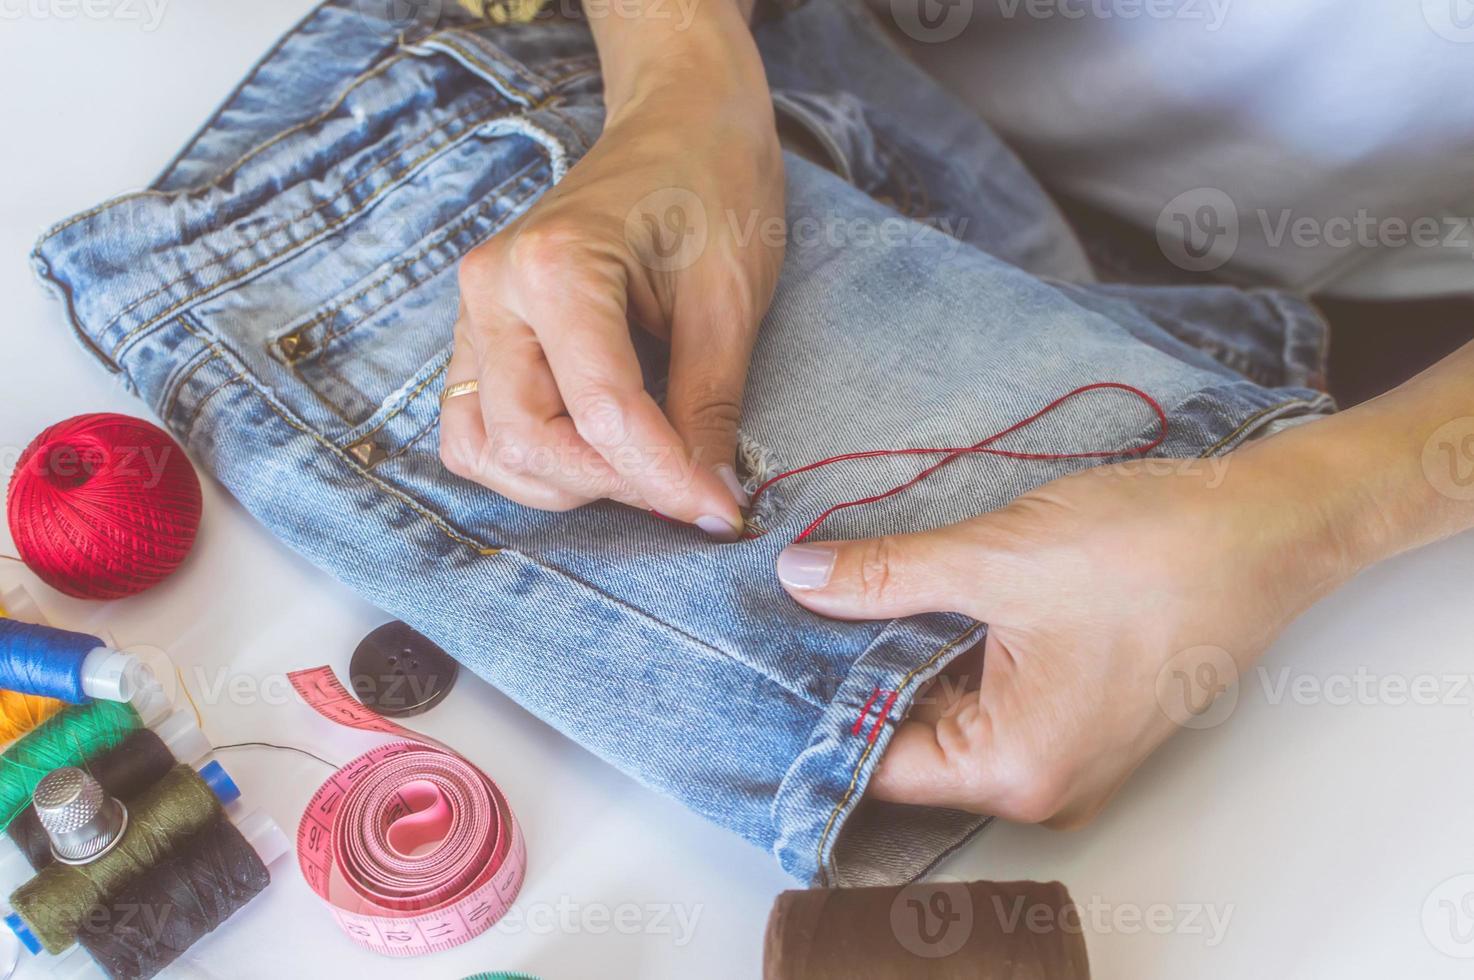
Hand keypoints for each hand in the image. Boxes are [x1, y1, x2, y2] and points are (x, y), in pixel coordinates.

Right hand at [441, 11, 782, 538]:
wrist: (680, 121)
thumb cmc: (713, 188)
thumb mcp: (730, 297)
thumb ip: (710, 404)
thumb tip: (710, 499)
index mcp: (555, 266)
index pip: (602, 413)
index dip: (665, 478)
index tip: (722, 513)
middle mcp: (494, 289)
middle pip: (526, 442)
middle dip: (611, 485)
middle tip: (687, 488)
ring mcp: (475, 310)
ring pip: (483, 448)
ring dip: (562, 482)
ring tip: (641, 467)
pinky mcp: (479, 331)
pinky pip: (474, 427)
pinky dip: (528, 460)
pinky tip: (593, 451)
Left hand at [775, 437, 1358, 826]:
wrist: (1269, 526)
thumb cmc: (1156, 553)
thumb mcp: (997, 561)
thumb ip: (887, 578)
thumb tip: (801, 580)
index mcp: (1016, 769)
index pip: (876, 760)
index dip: (814, 703)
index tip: (760, 652)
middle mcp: (1039, 782)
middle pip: (908, 741)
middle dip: (851, 673)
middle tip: (786, 609)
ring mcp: (1063, 752)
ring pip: (945, 713)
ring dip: (899, 656)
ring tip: (836, 595)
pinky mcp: (1077, 712)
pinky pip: (987, 696)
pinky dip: (947, 652)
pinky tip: (909, 600)